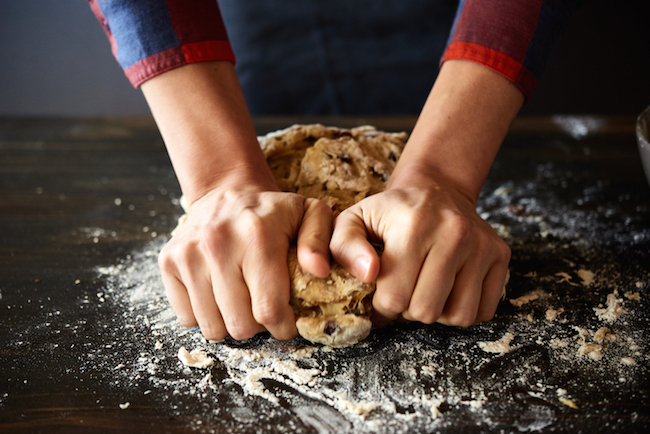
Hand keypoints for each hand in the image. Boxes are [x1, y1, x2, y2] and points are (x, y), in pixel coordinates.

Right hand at [158, 186, 332, 340]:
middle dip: (258, 326)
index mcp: (258, 236)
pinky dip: (205, 314)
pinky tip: (219, 293)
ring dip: (231, 322)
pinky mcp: (168, 261)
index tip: (287, 319)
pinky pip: (186, 317)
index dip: (283, 326)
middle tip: (264, 307)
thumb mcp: (310, 215)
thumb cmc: (273, 212)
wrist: (226, 192)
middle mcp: (218, 244)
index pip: (269, 310)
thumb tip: (320, 271)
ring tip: (243, 299)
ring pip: (212, 327)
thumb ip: (321, 242)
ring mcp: (188, 254)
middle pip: (240, 325)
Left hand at [330, 173, 510, 327]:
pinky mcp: (500, 254)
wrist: (436, 188)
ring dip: (438, 312)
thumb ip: (344, 246)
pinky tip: (448, 288)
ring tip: (426, 289)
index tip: (382, 290)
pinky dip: (463, 308)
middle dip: (409, 309)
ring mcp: (481, 244)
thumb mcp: (354, 220)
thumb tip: (368, 274)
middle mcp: (454, 233)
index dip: (382, 305)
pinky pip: (483, 310)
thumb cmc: (389, 212)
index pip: (395, 299)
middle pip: (426, 311)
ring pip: (459, 316)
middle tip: (404, 289)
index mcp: (413, 227)